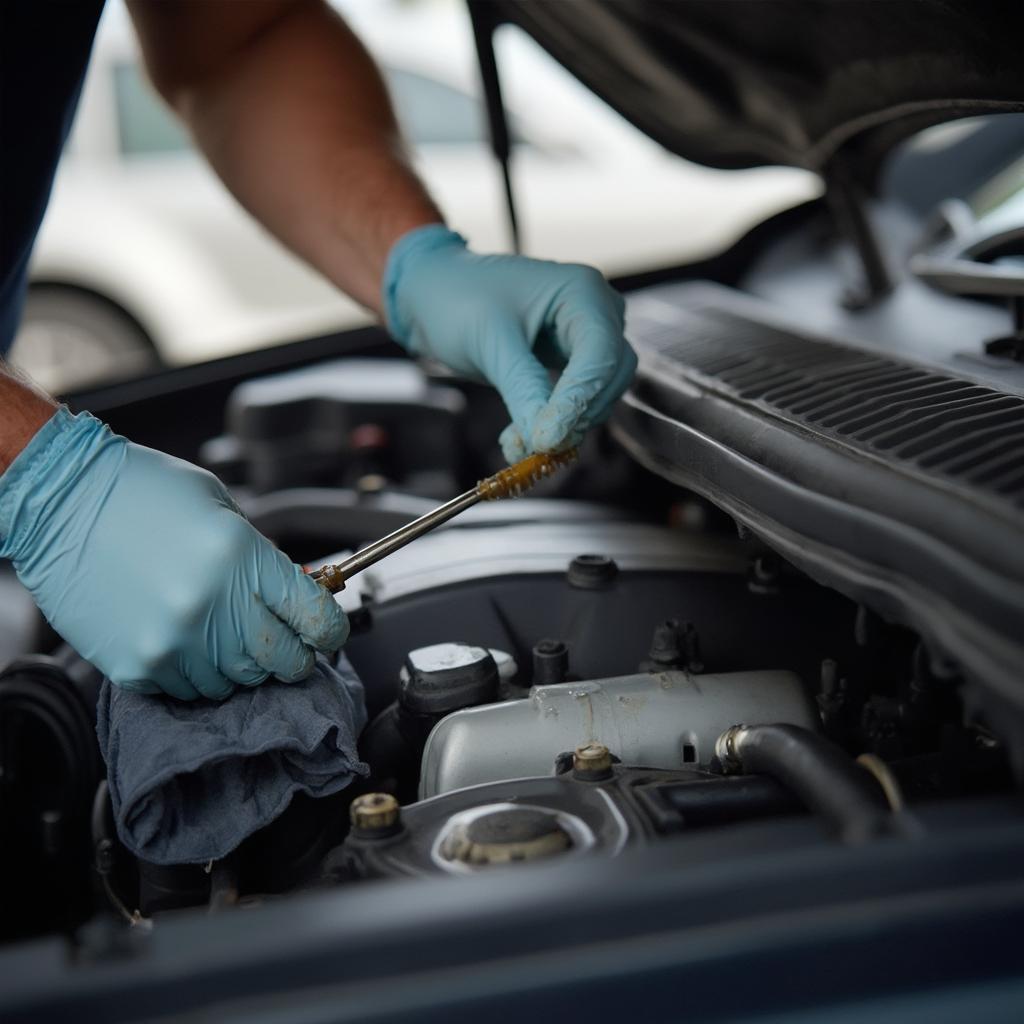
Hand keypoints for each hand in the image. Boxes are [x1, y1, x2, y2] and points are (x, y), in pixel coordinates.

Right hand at [0, 409, 347, 699]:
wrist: (61, 502)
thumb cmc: (142, 493)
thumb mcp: (224, 510)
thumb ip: (263, 560)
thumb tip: (296, 597)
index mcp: (242, 559)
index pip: (317, 619)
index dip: (331, 630)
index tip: (328, 632)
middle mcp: (212, 607)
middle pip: (286, 662)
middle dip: (294, 654)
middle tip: (283, 640)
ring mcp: (174, 643)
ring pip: (239, 682)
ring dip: (241, 664)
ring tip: (220, 631)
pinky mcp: (138, 666)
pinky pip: (189, 690)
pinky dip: (196, 672)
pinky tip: (185, 640)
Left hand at [383, 225, 637, 462]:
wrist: (432, 293)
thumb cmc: (457, 299)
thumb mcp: (489, 344)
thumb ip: (524, 390)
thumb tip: (547, 440)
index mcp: (582, 290)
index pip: (600, 354)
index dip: (579, 399)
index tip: (549, 439)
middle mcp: (595, 310)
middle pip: (611, 376)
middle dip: (576, 415)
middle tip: (536, 448)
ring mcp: (587, 336)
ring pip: (599, 394)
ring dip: (564, 426)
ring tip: (518, 444)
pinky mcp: (572, 360)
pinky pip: (578, 400)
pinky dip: (554, 423)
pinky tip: (520, 438)